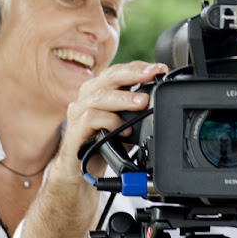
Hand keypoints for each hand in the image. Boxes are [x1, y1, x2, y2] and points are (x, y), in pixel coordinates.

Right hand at [57, 61, 168, 182]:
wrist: (82, 170)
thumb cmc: (104, 142)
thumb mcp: (126, 122)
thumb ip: (138, 110)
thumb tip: (162, 98)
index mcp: (100, 89)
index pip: (120, 70)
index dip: (139, 67)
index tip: (160, 68)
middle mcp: (88, 96)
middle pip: (110, 77)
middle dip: (133, 74)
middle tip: (153, 74)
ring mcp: (79, 111)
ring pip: (100, 96)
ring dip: (124, 98)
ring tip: (143, 102)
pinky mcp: (74, 130)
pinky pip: (91, 118)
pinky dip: (110, 121)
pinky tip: (124, 129)